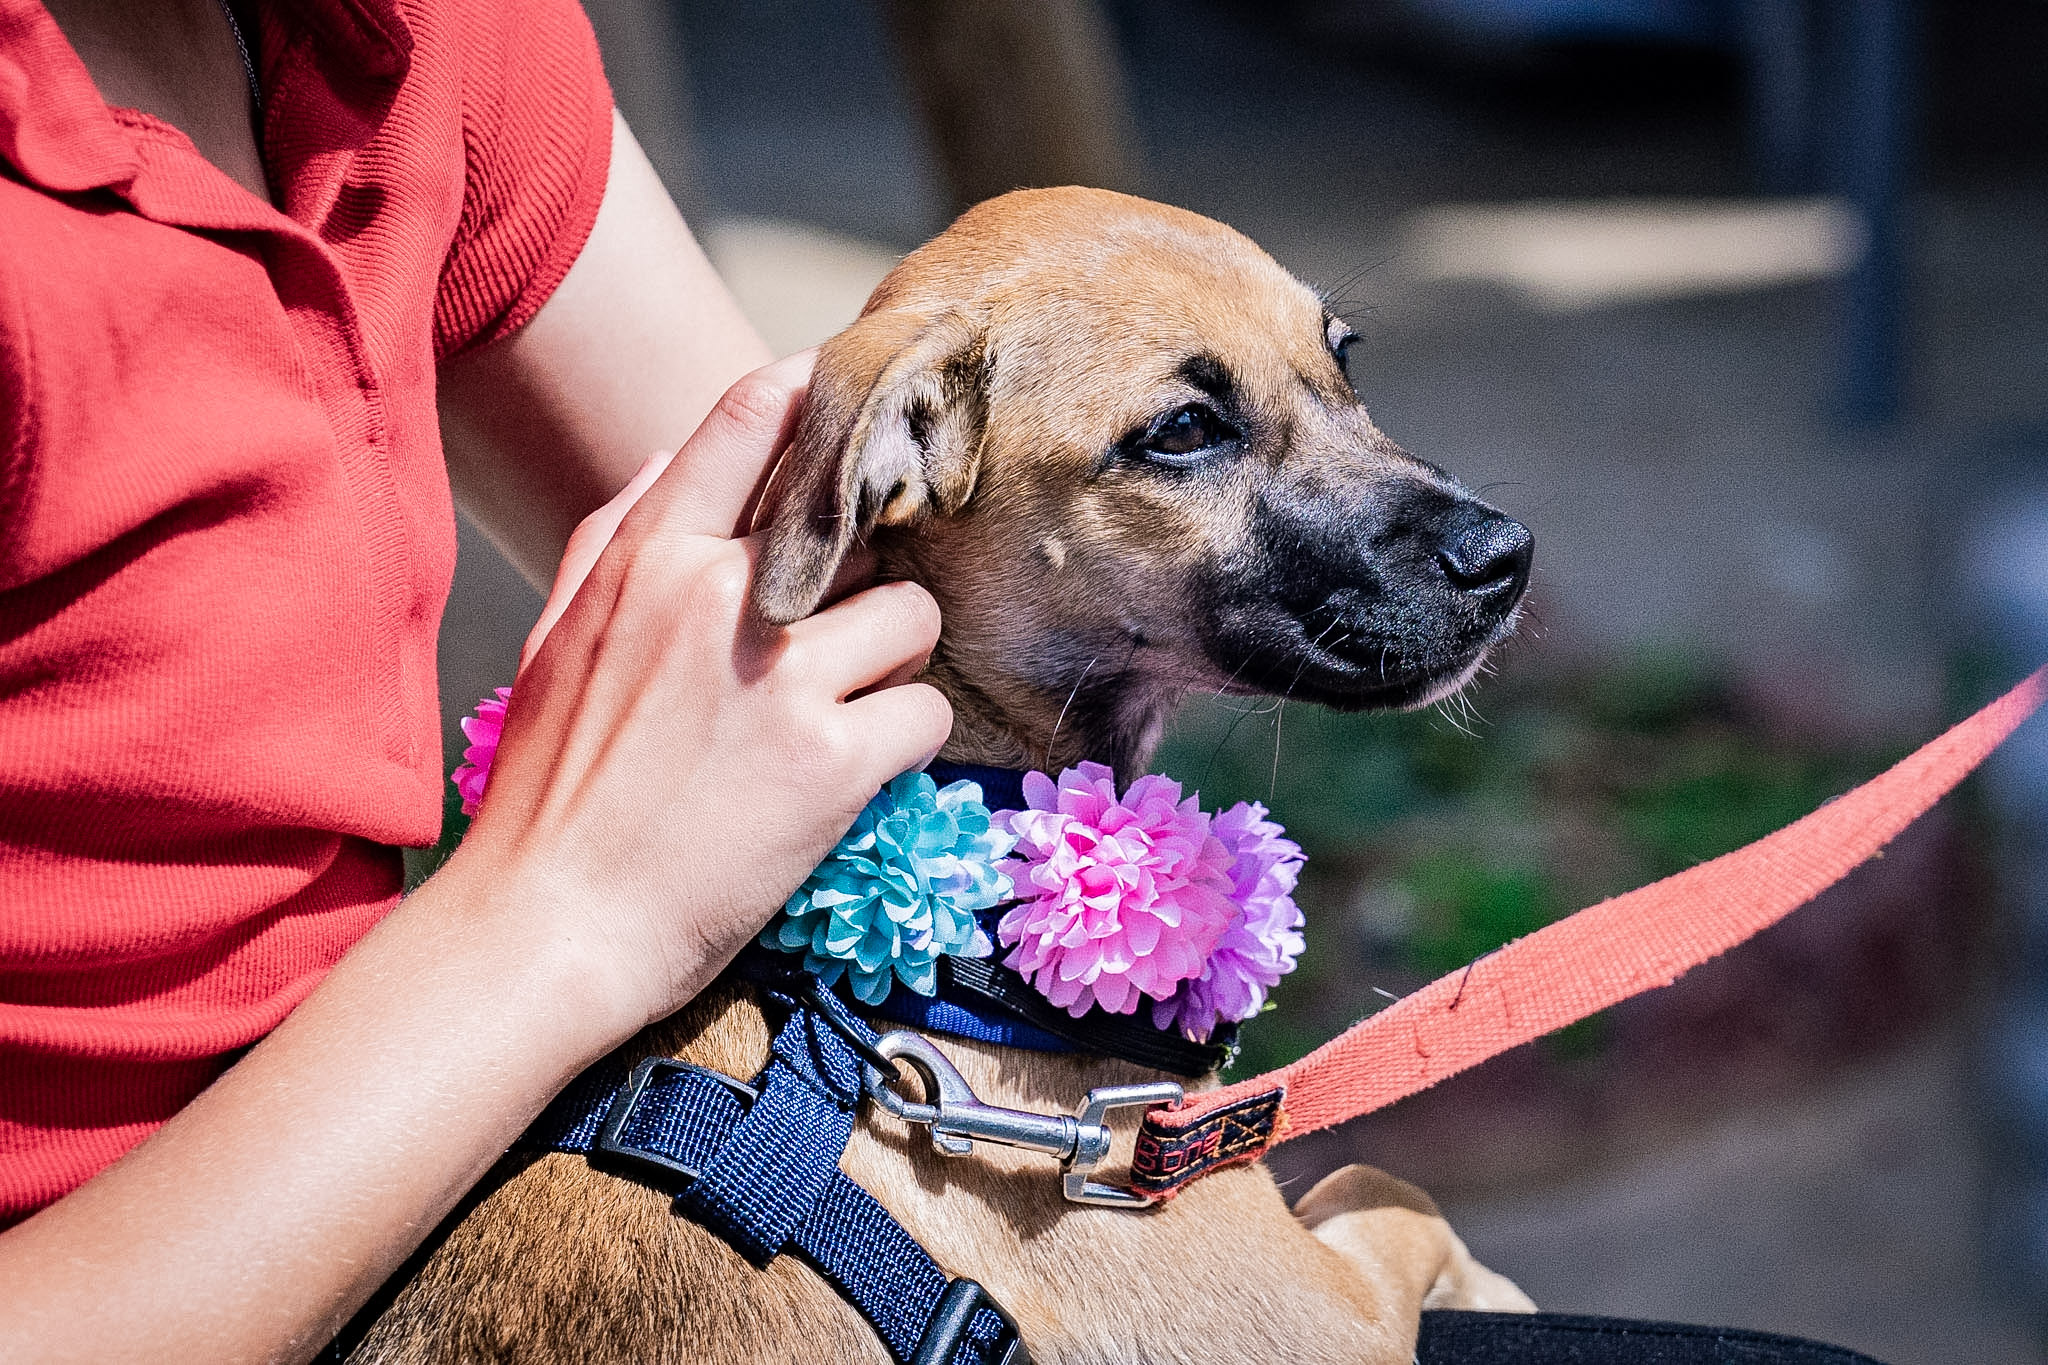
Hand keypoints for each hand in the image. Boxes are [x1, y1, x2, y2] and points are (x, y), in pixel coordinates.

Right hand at [447, 352, 952, 1038]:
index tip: (865, 413)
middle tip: (843, 638)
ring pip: (915, 614)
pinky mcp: (834, 760)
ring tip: (846, 714)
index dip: (823, 398)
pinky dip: (906, 743)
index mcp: (649, 555)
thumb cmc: (546, 790)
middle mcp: (721, 594)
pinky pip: (928, 712)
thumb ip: (616, 536)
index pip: (753, 415)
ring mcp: (783, 675)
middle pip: (862, 526)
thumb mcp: (558, 638)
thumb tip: (674, 456)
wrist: (548, 928)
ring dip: (896, 663)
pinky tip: (857, 773)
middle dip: (866, 578)